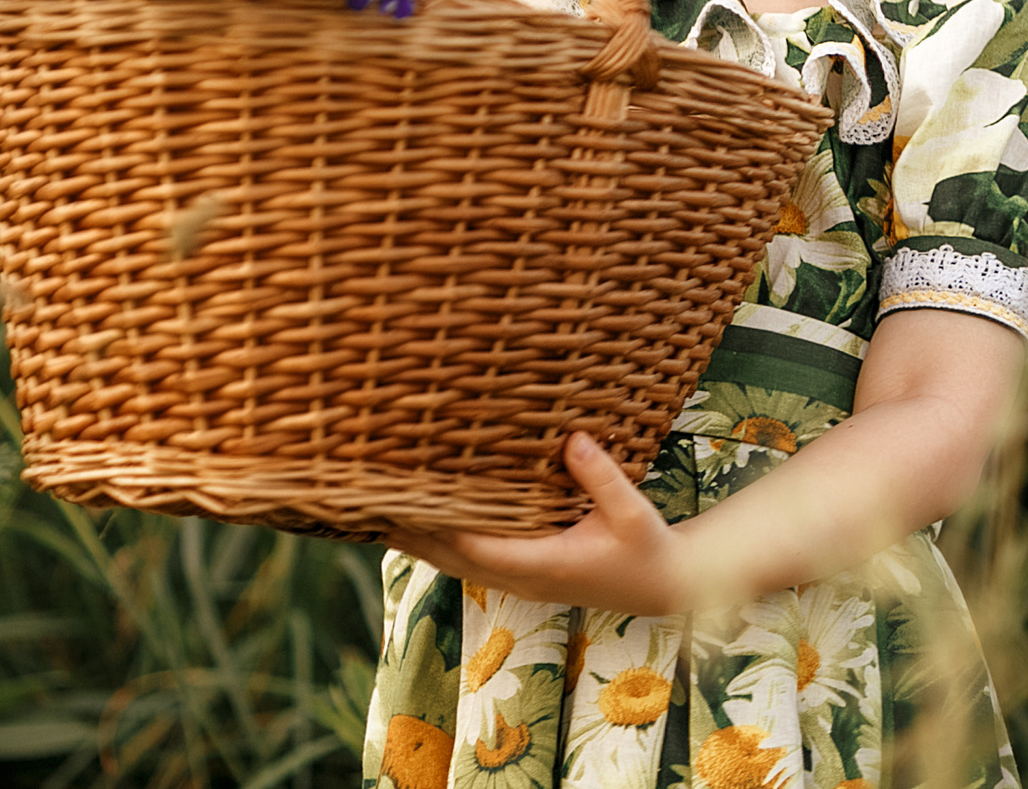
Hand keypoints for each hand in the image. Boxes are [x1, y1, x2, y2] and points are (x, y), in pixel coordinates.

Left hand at [382, 433, 693, 616]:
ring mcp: (517, 581)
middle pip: (447, 558)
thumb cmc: (648, 549)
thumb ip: (602, 478)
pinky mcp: (520, 575)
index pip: (473, 547)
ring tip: (370, 510)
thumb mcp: (632, 513)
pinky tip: (412, 522)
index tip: (399, 500)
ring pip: (450, 563)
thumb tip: (572, 440)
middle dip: (407, 531)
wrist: (665, 587)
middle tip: (363, 502)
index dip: (433, 525)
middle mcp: (520, 579)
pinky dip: (435, 542)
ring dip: (413, 539)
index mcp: (542, 566)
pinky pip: (465, 560)